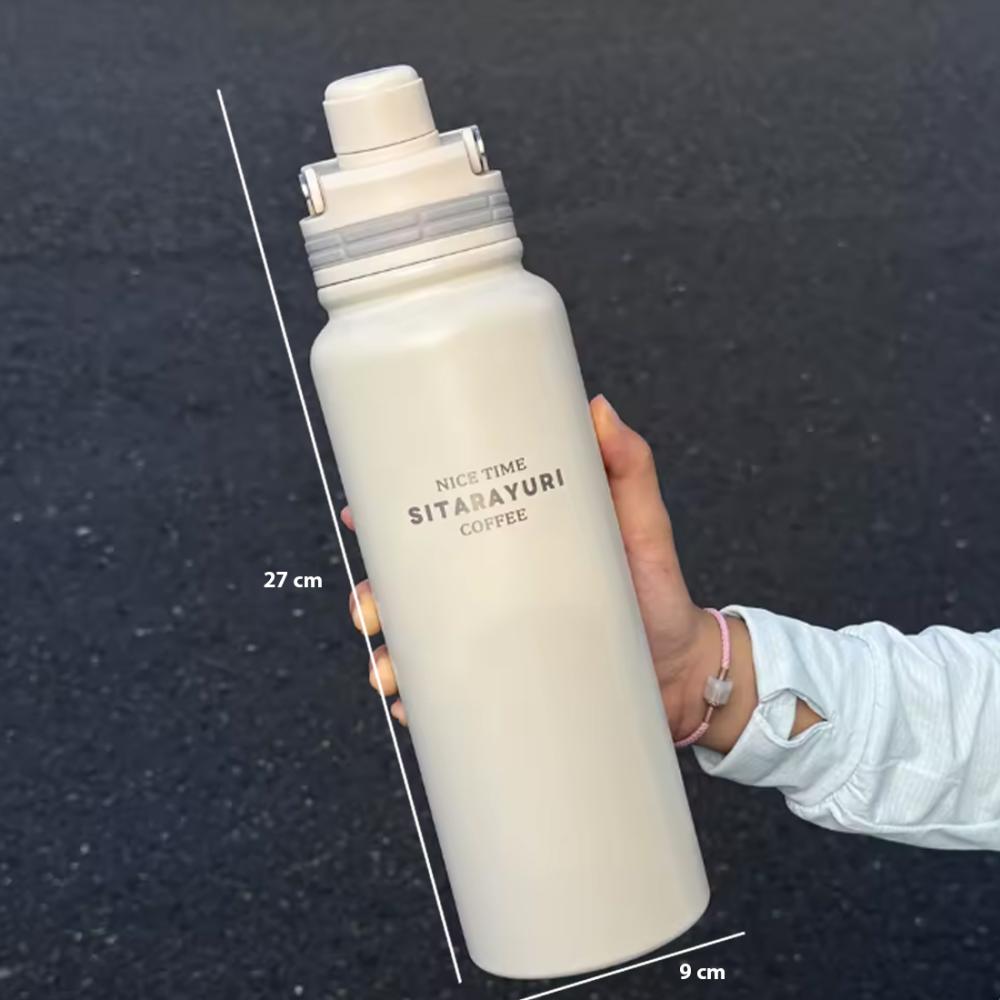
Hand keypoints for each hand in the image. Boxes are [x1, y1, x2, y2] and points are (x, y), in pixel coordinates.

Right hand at [343, 395, 773, 750]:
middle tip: (368, 610)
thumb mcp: (643, 525)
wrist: (682, 674)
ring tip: (388, 672)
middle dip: (374, 600)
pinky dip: (422, 706)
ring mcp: (494, 646)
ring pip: (420, 649)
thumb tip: (597, 408)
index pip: (438, 530)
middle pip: (412, 594)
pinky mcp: (506, 692)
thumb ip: (628, 468)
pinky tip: (410, 709)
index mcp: (510, 551)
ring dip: (388, 659)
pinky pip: (449, 701)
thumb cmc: (657, 594)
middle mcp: (492, 597)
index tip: (361, 515)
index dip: (390, 523)